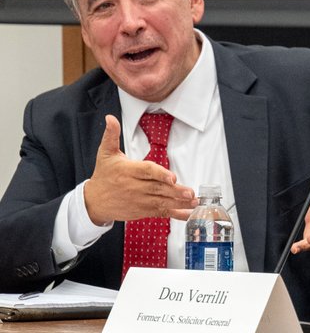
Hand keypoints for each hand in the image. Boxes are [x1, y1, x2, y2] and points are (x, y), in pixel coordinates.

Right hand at [83, 115, 197, 224]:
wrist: (94, 201)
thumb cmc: (104, 175)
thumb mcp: (105, 153)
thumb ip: (111, 135)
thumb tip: (110, 118)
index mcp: (127, 171)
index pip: (147, 171)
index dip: (160, 174)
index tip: (173, 178)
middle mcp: (134, 187)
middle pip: (157, 189)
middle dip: (175, 191)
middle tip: (190, 192)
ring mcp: (139, 201)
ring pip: (161, 202)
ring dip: (179, 203)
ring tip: (194, 202)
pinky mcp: (143, 211)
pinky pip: (161, 212)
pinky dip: (175, 214)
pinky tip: (188, 214)